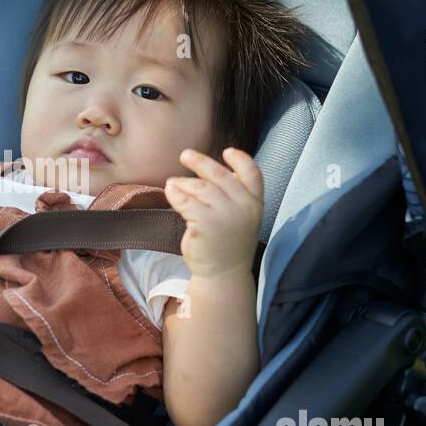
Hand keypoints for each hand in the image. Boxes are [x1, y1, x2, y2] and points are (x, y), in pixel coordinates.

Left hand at [164, 147, 262, 277]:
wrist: (223, 274)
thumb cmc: (229, 244)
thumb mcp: (242, 218)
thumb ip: (235, 196)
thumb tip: (215, 170)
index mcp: (255, 203)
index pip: (252, 173)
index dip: (240, 159)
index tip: (227, 151)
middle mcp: (243, 206)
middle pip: (219, 175)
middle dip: (200, 162)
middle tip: (185, 155)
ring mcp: (225, 215)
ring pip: (200, 187)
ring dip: (183, 182)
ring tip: (173, 183)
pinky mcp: (205, 223)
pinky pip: (185, 200)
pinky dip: (175, 193)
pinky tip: (170, 192)